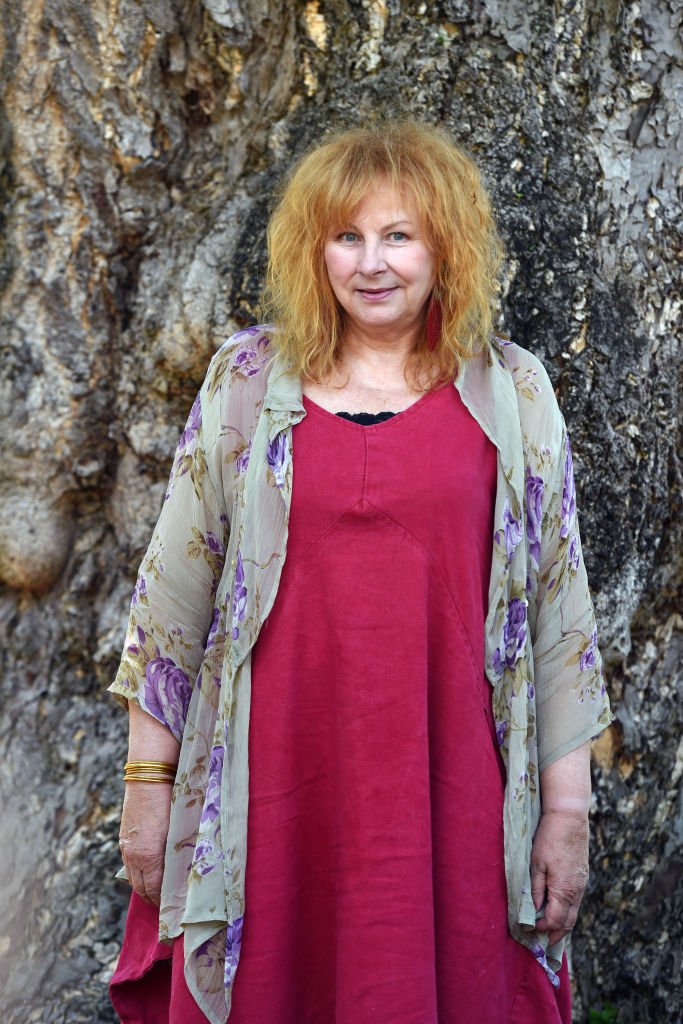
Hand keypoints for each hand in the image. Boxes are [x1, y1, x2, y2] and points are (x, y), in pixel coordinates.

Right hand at [119, 782, 172, 905]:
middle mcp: (134, 855)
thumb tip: (186, 870)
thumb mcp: (178, 830)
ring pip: (132, 877)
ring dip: (143, 888)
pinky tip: (146, 874)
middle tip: (165, 907)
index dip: (162, 901)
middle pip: (141, 888)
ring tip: (156, 895)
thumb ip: (179, 853)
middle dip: (152, 899)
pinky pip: (129, 864)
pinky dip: (137, 873)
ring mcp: (126, 847)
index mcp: (149, 856)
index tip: (173, 908)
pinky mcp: (123, 838)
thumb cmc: (171, 802)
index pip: (154, 889)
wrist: (149, 778)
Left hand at [530, 810, 588, 944]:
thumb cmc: (549, 838)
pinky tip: (557, 909)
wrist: (569, 817)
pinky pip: (576, 902)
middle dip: (555, 935)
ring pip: (574, 913)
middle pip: (568, 923)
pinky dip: (567, 911)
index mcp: (564, 891)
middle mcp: (577, 891)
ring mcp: (582, 884)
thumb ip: (536, 890)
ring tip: (549, 931)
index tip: (527, 930)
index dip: (541, 928)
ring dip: (562, 925)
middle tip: (543, 943)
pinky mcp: (583, 876)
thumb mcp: (536, 864)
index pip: (554, 921)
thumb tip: (534, 912)